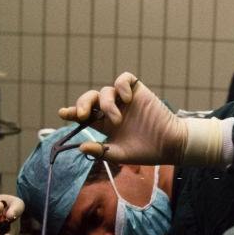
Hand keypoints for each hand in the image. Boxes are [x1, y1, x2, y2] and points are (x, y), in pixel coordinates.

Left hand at [58, 71, 186, 164]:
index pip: (85, 115)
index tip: (63, 113)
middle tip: (82, 115)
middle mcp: (112, 109)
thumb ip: (101, 151)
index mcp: (105, 124)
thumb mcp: (119, 154)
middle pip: (90, 98)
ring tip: (116, 120)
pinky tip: (126, 99)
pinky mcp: (137, 91)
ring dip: (106, 104)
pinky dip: (121, 86)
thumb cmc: (146, 151)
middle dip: (82, 104)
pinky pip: (124, 79)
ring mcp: (125, 99)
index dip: (72, 112)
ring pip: (105, 91)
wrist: (170, 144)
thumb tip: (80, 146)